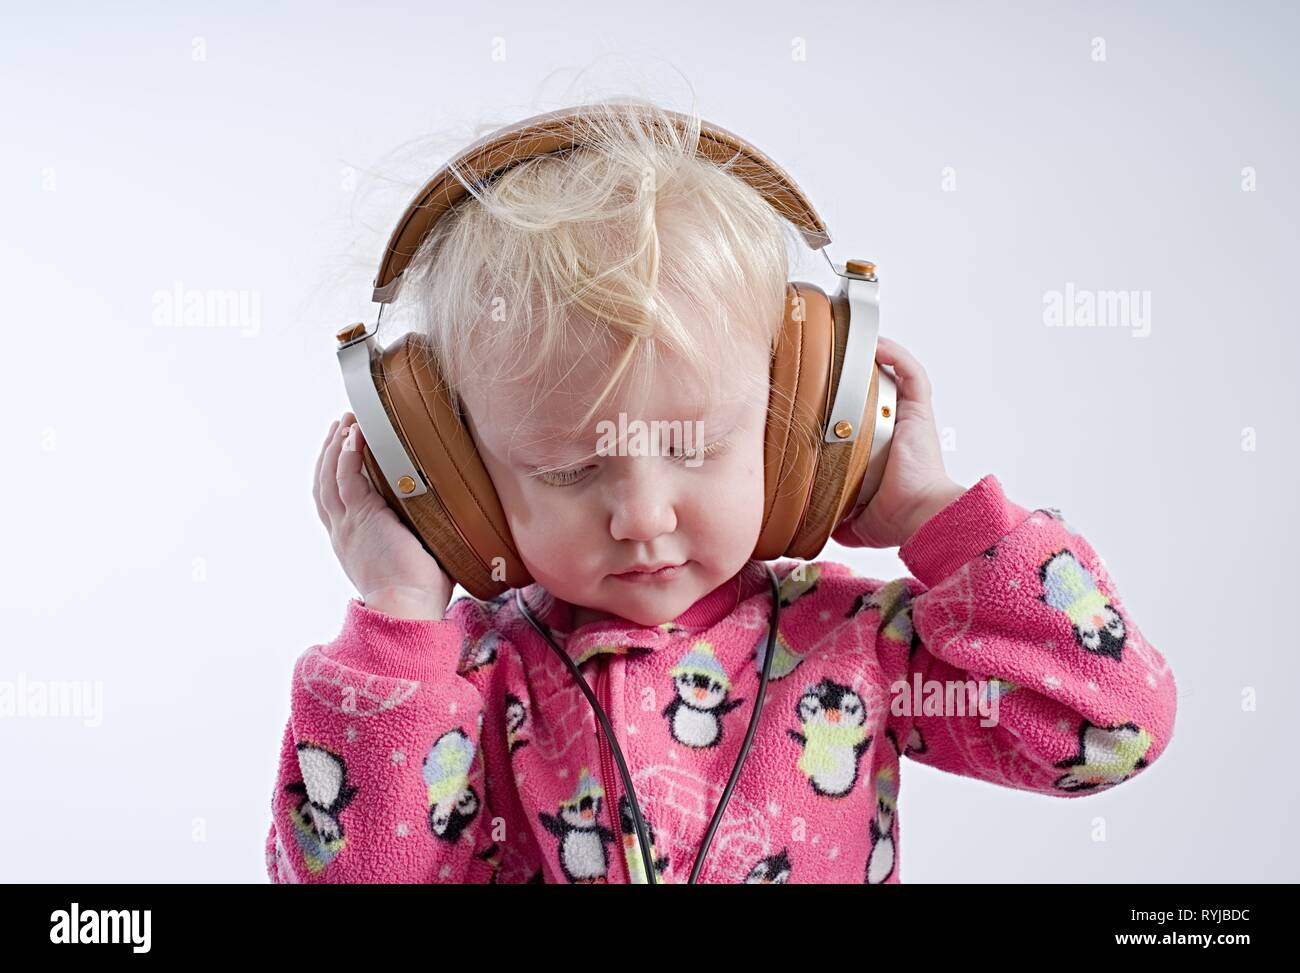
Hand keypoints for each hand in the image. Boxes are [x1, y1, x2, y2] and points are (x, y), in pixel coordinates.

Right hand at [313, 412, 452, 619]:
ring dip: (336, 445)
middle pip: (324, 481)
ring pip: (330, 475)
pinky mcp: (360, 517)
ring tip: (347, 421)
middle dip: (330, 450)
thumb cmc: (420, 593)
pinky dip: (346, 453)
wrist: (408, 608)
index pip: (332, 499)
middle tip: (342, 425)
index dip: (333, 472)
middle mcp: (343, 531)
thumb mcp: (416, 555)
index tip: (342, 448)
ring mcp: (348, 524)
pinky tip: (354, 434)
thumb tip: (452, 519)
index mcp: (351, 541)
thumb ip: (421, 533)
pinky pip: (346, 477)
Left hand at [831, 336, 966, 549]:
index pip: (864, 418)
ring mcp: (910, 419)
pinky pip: (912, 374)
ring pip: (896, 376)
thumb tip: (809, 522)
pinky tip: (876, 344)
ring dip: (877, 356)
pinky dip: (896, 355)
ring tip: (850, 340)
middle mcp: (898, 430)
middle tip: (828, 358)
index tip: (821, 391)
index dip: (847, 402)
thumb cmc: (898, 520)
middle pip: (878, 391)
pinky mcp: (919, 412)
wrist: (920, 518)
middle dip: (857, 372)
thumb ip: (833, 518)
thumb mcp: (854, 522)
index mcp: (884, 451)